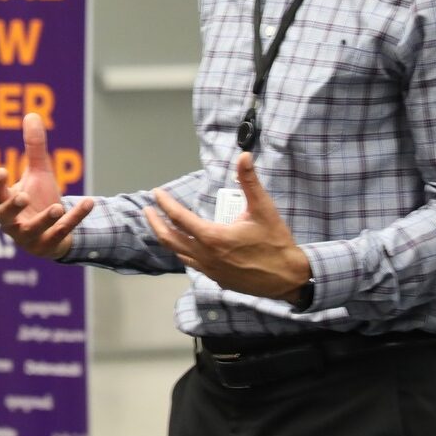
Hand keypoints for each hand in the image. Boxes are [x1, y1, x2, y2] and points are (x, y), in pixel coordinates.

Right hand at [0, 112, 92, 258]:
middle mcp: (13, 222)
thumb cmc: (38, 200)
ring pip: (33, 230)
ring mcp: (30, 237)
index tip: (2, 170)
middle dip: (13, 207)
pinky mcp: (49, 245)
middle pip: (5, 217)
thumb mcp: (37, 173)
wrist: (52, 234)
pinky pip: (62, 232)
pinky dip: (75, 218)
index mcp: (5, 203)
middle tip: (22, 196)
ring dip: (45, 219)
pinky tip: (89, 202)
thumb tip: (31, 115)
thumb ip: (34, 147)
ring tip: (57, 207)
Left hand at [143, 152, 309, 299]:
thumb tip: (244, 156)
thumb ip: (250, 182)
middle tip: (147, 210)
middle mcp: (206, 255)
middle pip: (169, 238)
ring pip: (178, 253)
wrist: (288, 278)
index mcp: (213, 237)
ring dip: (167, 238)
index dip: (165, 204)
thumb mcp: (264, 209)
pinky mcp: (216, 279)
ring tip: (161, 226)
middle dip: (155, 223)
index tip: (156, 194)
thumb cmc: (276, 243)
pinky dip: (182, 251)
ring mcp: (209, 270)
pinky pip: (192, 264)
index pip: (179, 218)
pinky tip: (184, 246)